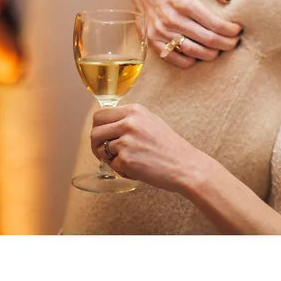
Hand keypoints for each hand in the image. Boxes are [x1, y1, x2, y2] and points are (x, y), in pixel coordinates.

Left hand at [88, 103, 207, 194]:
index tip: (101, 138)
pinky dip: (121, 170)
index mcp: (134, 111)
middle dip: (95, 145)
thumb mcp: (150, 122)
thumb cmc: (170, 147)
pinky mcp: (126, 159)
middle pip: (95, 132)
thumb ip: (130, 119)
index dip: (97, 128)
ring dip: (110, 159)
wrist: (186, 166)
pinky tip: (136, 169)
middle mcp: (128, 123)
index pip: (100, 115)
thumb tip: (107, 124)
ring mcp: (126, 141)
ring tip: (128, 162)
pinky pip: (112, 165)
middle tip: (103, 154)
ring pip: (102, 150)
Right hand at [126, 0, 240, 68]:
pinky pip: (173, 57)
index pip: (214, 23)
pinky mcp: (152, 39)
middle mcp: (172, 18)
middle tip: (234, 43)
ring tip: (219, 50)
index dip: (230, 30)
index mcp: (184, 2)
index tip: (238, 30)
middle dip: (226, 44)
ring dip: (210, 54)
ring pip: (192, 51)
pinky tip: (198, 55)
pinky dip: (189, 60)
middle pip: (207, 40)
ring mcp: (160, 30)